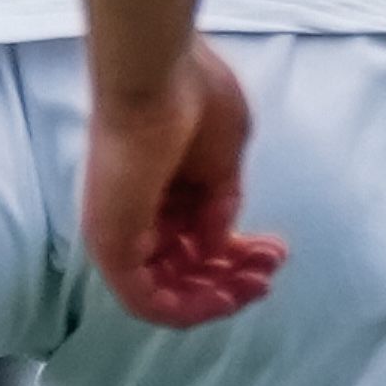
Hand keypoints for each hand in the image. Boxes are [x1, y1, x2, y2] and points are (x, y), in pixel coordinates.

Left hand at [81, 46, 282, 326]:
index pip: (194, 241)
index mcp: (158, 189)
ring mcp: (118, 232)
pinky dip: (189, 309)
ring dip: (217, 297)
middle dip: (234, 276)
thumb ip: (221, 206)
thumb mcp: (223, 159)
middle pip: (183, 270)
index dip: (237, 254)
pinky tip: (226, 297)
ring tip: (257, 283)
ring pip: (167, 292)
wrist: (158, 76)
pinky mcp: (110, 247)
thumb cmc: (192, 98)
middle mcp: (134, 214)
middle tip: (270, 269)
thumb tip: (218, 243)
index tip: (275, 250)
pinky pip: (147, 300)